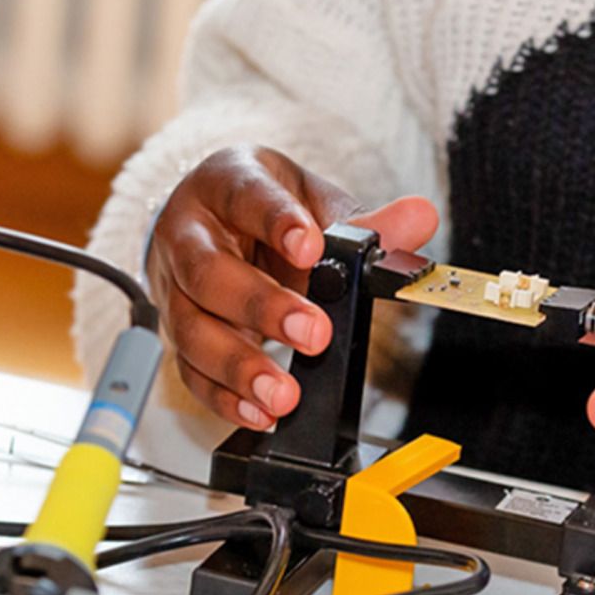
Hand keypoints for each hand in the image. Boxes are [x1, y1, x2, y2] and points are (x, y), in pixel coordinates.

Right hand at [147, 144, 437, 427]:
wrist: (219, 223)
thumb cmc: (265, 209)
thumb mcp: (313, 201)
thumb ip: (365, 222)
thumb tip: (420, 218)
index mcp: (224, 183)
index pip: (245, 197)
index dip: (277, 223)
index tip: (311, 249)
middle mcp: (187, 233)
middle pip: (209, 272)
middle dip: (262, 307)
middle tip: (314, 334)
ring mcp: (174, 286)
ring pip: (192, 329)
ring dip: (239, 367)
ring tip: (284, 393)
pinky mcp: (175, 333)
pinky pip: (191, 371)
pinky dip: (225, 397)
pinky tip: (260, 411)